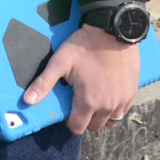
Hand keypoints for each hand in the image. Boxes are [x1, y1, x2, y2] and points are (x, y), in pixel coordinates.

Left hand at [22, 24, 141, 134]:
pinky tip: (107, 93)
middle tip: (79, 102)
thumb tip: (27, 100)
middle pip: (94, 127)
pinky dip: (115, 108)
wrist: (113, 31)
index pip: (77, 127)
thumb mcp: (60, 62)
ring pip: (111, 121)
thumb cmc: (84, 46)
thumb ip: (44, 83)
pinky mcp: (132, 92)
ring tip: (94, 99)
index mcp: (88, 101)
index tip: (67, 108)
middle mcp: (107, 106)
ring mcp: (122, 100)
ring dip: (101, 116)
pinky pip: (123, 110)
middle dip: (85, 119)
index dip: (69, 121)